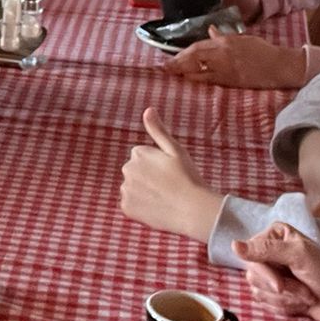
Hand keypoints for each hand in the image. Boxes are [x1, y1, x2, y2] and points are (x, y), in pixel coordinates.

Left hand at [118, 106, 223, 239]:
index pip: (142, 158)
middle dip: (147, 178)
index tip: (170, 173)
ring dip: (143, 193)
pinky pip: (131, 205)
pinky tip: (156, 208)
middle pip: (135, 173)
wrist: (193, 210)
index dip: (158, 167)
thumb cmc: (188, 178)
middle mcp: (127, 169)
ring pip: (133, 189)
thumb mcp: (175, 150)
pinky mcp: (126, 208)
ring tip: (163, 198)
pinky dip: (140, 208)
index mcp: (138, 153)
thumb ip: (158, 130)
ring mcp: (125, 189)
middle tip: (168, 186)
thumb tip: (148, 110)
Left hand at [165, 30, 306, 89]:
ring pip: (201, 71)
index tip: (172, 57)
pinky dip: (199, 80)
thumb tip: (210, 31)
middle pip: (195, 58)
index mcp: (226, 42)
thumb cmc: (263, 51)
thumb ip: (224, 36)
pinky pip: (212, 81)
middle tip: (165, 68)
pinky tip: (191, 81)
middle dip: (178, 63)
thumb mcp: (242, 39)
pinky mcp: (234, 82)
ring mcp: (228, 69)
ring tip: (173, 74)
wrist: (280, 65)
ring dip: (185, 73)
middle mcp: (224, 55)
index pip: (199, 46)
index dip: (183, 53)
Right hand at [232, 223, 319, 320]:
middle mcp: (273, 253)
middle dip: (279, 287)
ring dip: (285, 298)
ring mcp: (276, 275)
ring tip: (306, 296)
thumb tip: (234, 245)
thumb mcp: (299, 256)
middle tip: (302, 289)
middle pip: (252, 274)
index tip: (280, 283)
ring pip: (258, 290)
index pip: (250, 254)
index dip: (265, 272)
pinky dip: (285, 307)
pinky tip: (302, 304)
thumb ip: (266, 250)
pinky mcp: (280, 295)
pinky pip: (266, 304)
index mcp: (276, 236)